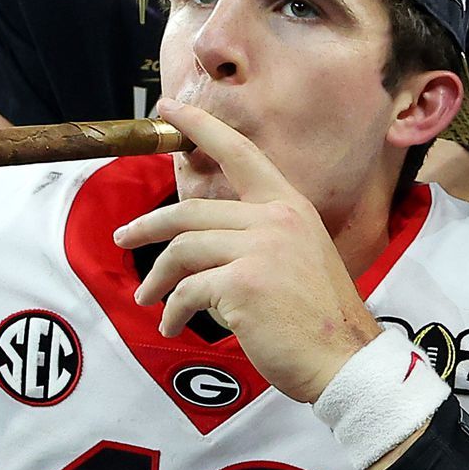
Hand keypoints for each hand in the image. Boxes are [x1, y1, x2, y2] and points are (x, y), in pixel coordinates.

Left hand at [113, 99, 380, 401]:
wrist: (345, 359)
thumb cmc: (320, 319)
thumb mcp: (297, 259)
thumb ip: (257, 241)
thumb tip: (200, 246)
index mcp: (290, 207)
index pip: (240, 153)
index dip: (200, 126)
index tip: (168, 110)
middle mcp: (276, 219)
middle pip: (192, 211)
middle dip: (149, 226)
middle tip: (123, 239)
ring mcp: (260, 249)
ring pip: (183, 250)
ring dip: (157, 277)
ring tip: (147, 298)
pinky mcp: (243, 283)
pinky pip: (188, 291)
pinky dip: (173, 310)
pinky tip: (172, 325)